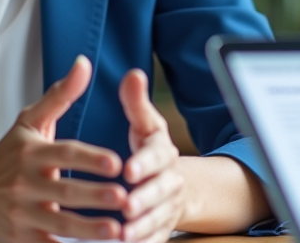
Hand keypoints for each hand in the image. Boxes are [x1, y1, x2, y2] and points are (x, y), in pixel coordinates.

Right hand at [0, 55, 127, 242]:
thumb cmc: (5, 156)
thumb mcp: (29, 122)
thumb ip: (60, 95)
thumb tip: (84, 63)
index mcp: (32, 153)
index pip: (65, 154)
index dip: (90, 159)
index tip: (116, 163)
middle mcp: (26, 184)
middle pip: (65, 191)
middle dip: (95, 196)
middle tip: (124, 197)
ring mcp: (22, 214)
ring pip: (59, 224)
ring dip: (88, 230)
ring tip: (117, 231)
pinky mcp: (20, 240)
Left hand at [118, 69, 185, 242]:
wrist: (175, 185)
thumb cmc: (150, 151)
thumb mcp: (146, 124)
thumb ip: (136, 102)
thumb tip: (132, 74)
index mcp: (163, 152)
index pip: (157, 156)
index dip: (144, 163)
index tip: (129, 169)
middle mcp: (170, 180)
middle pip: (160, 191)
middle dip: (145, 199)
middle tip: (127, 206)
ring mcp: (167, 206)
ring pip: (158, 218)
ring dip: (143, 227)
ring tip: (124, 234)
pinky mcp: (162, 228)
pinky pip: (156, 239)